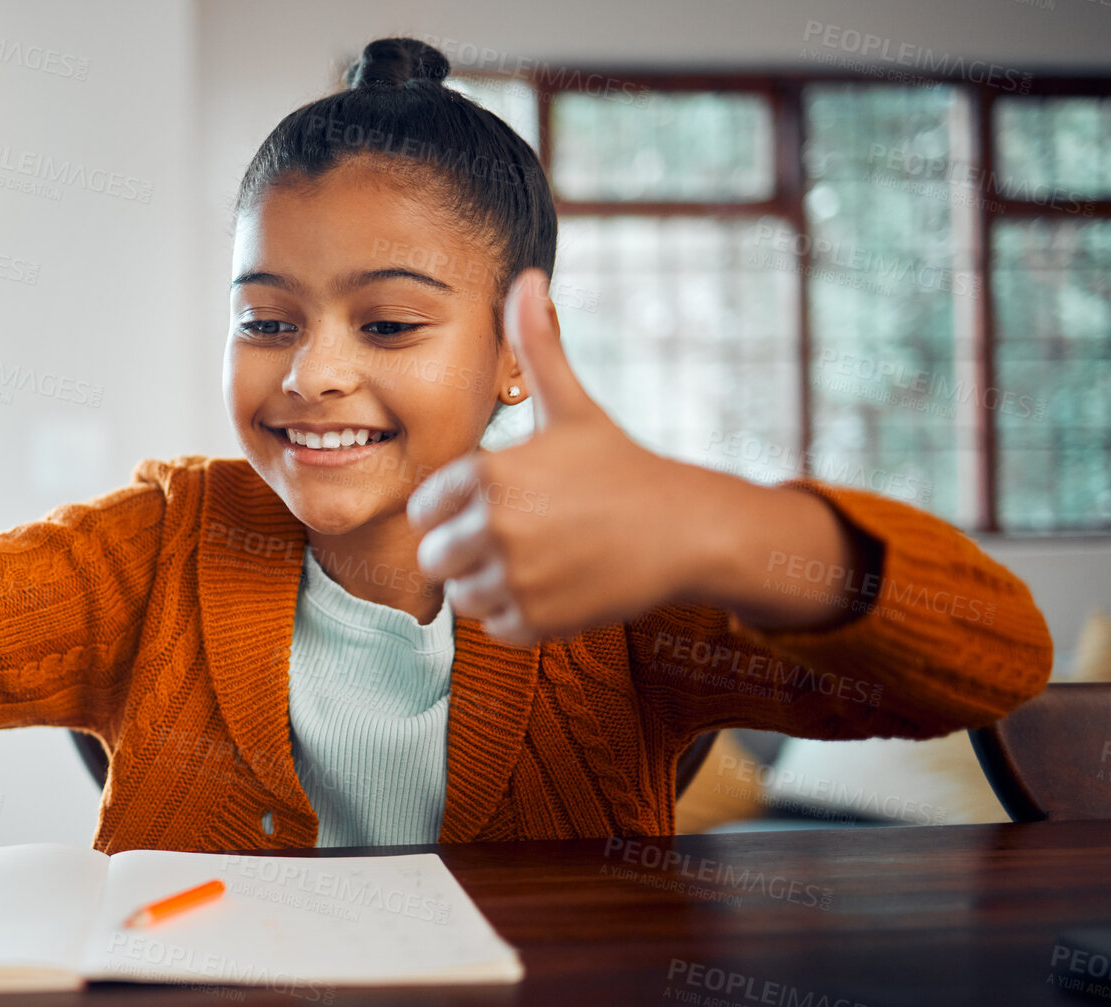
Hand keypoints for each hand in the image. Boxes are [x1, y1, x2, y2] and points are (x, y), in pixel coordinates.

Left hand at [408, 268, 729, 644]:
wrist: (685, 530)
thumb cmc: (621, 466)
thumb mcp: (572, 406)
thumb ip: (536, 347)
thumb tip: (526, 277)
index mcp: (487, 473)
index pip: (425, 508)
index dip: (455, 508)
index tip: (498, 503)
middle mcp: (493, 526)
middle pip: (435, 556)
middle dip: (466, 550)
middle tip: (517, 538)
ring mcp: (514, 577)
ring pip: (461, 595)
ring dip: (488, 584)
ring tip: (535, 561)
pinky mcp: (535, 621)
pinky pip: (494, 627)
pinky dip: (516, 615)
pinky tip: (552, 587)